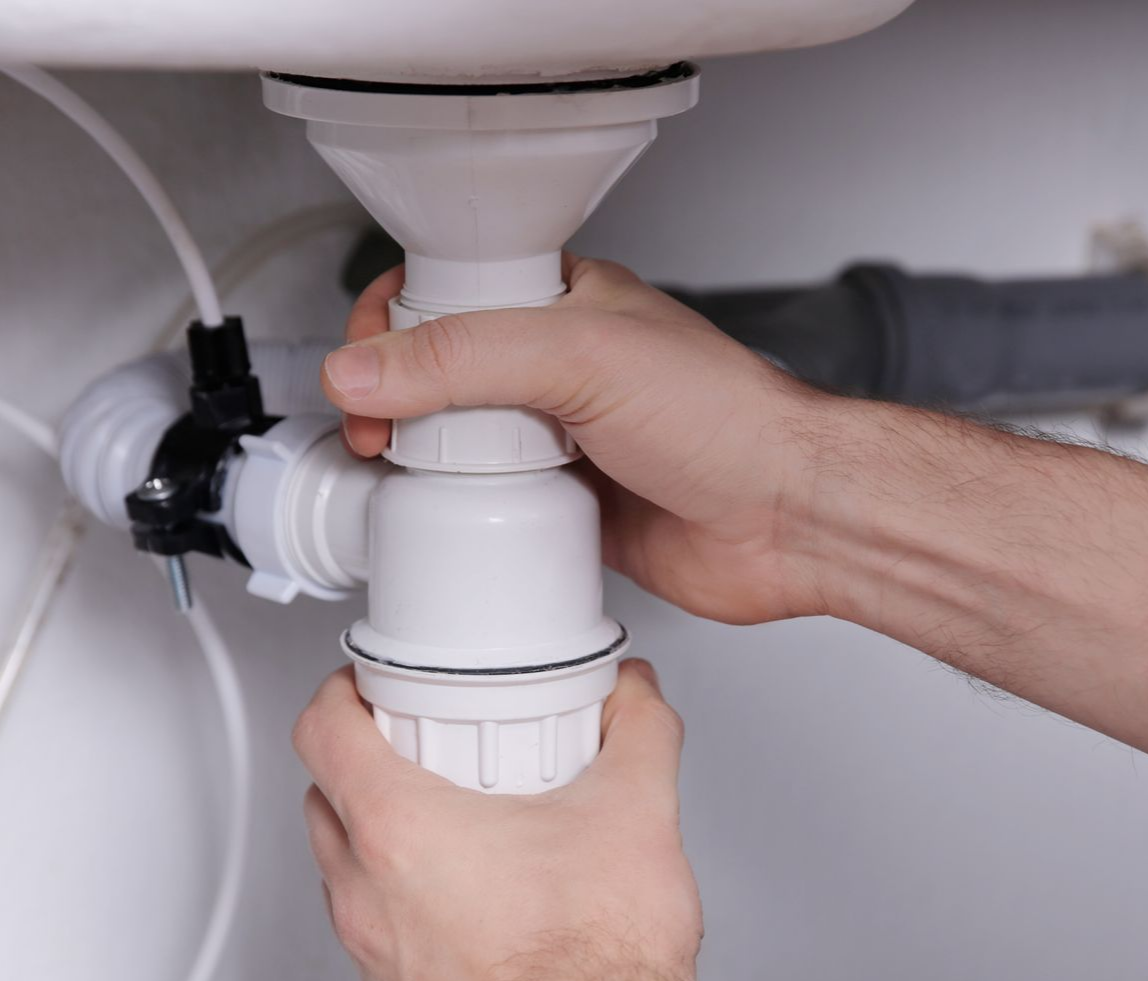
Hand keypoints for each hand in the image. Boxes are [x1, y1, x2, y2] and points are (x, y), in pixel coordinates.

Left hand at [294, 660, 703, 980]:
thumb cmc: (599, 964)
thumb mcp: (635, 806)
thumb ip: (638, 726)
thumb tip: (633, 697)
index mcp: (402, 833)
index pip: (322, 730)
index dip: (341, 691)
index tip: (369, 686)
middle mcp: (369, 898)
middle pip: (323, 795)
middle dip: (363, 758)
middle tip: (422, 744)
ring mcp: (375, 959)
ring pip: (342, 869)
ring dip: (376, 834)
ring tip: (450, 819)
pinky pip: (371, 932)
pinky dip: (396, 901)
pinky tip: (466, 897)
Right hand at [322, 255, 826, 624]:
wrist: (786, 519)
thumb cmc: (724, 420)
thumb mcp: (582, 357)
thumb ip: (466, 355)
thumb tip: (364, 368)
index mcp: (565, 304)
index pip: (449, 291)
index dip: (391, 320)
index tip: (362, 363)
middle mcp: (559, 370)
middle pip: (443, 373)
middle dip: (394, 397)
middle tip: (375, 431)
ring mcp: (562, 441)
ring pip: (462, 444)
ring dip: (424, 461)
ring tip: (403, 474)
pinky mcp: (569, 506)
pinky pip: (492, 507)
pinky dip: (464, 515)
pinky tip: (452, 521)